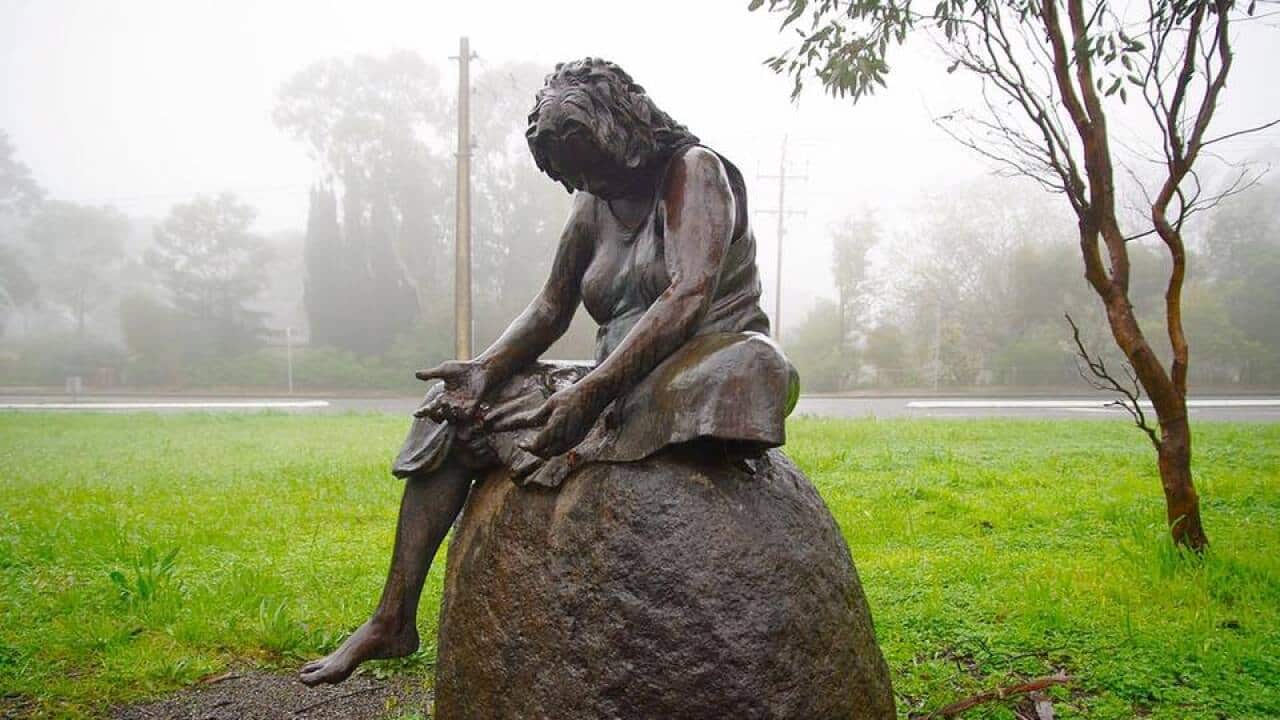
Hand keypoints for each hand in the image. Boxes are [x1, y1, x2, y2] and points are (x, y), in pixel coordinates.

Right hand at [414, 360, 491, 423]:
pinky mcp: (473, 407)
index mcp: (444, 397)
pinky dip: (460, 414)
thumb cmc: (462, 369)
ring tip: (445, 402)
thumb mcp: (444, 370)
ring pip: (451, 418)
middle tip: (431, 408)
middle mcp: (452, 405)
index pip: (431, 407)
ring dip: (447, 412)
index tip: (415, 413)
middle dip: (433, 414)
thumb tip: (416, 374)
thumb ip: (430, 374)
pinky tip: (457, 406)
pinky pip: (465, 416)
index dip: (423, 411)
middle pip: (439, 416)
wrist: (480, 369)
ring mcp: (462, 407)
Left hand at [489, 382, 603, 457]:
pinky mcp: (580, 438)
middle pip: (546, 453)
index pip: (538, 445)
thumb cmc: (571, 395)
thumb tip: (527, 421)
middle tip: (526, 444)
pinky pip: (564, 448)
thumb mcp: (551, 402)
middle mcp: (565, 436)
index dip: (527, 447)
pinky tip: (550, 439)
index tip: (520, 444)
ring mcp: (574, 439)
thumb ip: (539, 414)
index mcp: (555, 427)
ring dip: (545, 451)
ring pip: (556, 453)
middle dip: (535, 451)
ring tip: (537, 443)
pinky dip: (555, 447)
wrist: (594, 395)